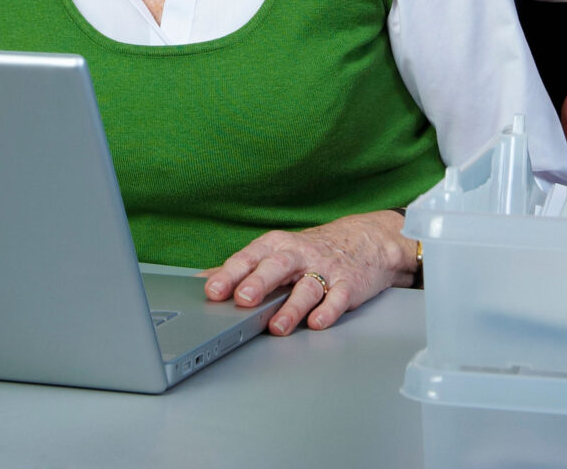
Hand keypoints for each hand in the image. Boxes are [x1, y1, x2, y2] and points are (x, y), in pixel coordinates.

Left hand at [204, 210, 417, 334]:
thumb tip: (202, 281)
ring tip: (277, 326)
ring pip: (307, 287)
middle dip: (258, 283)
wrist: (365, 240)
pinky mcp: (349, 285)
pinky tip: (317, 323)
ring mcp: (325, 270)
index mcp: (276, 246)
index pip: (249, 258)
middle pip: (277, 267)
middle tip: (243, 299)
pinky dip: (328, 311)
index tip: (212, 291)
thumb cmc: (310, 251)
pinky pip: (338, 298)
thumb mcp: (275, 252)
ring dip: (291, 307)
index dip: (230, 275)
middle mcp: (299, 256)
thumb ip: (241, 268)